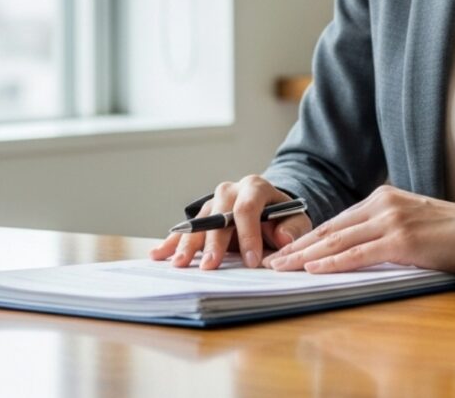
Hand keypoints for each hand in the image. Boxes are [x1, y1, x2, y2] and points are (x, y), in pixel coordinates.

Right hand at [148, 175, 311, 269]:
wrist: (270, 209)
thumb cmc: (283, 217)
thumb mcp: (296, 220)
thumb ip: (292, 228)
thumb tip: (283, 238)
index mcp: (255, 187)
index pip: (248, 208)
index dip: (248, 234)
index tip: (252, 261)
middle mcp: (231, 190)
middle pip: (218, 213)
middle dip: (214, 241)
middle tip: (211, 266)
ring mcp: (213, 203)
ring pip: (198, 221)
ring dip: (187, 243)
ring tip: (179, 264)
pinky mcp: (201, 217)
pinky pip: (185, 229)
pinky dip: (172, 242)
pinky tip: (158, 254)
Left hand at [261, 185, 454, 274]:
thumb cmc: (452, 233)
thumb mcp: (411, 222)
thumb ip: (382, 230)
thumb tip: (354, 250)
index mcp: (383, 198)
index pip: (337, 221)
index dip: (308, 237)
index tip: (285, 250)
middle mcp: (382, 203)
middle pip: (330, 229)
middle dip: (297, 247)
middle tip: (271, 261)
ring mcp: (392, 220)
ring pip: (338, 241)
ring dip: (306, 256)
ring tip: (283, 267)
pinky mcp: (402, 240)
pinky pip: (360, 253)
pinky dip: (334, 262)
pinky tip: (315, 269)